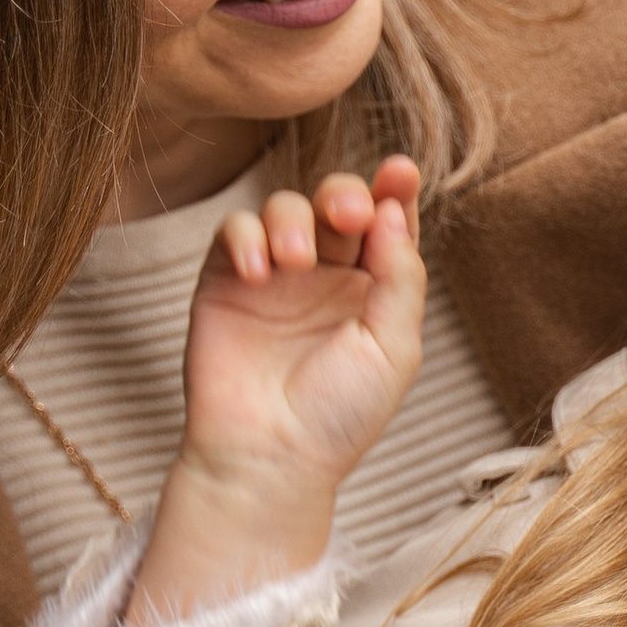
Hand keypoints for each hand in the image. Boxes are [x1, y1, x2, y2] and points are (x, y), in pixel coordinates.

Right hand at [128, 162, 423, 622]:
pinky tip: (258, 272)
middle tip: (348, 213)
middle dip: (344, 194)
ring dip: (294, 220)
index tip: (401, 170)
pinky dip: (247, 238)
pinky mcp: (225, 280)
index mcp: (373, 289)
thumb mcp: (392, 348)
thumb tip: (393, 209)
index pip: (387, 223)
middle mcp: (326, 276)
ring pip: (285, 208)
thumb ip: (400, 277)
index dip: (394, 189)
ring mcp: (275, 275)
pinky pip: (235, 231)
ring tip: (295, 264)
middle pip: (336, 203)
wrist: (268, 457)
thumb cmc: (338, 415)